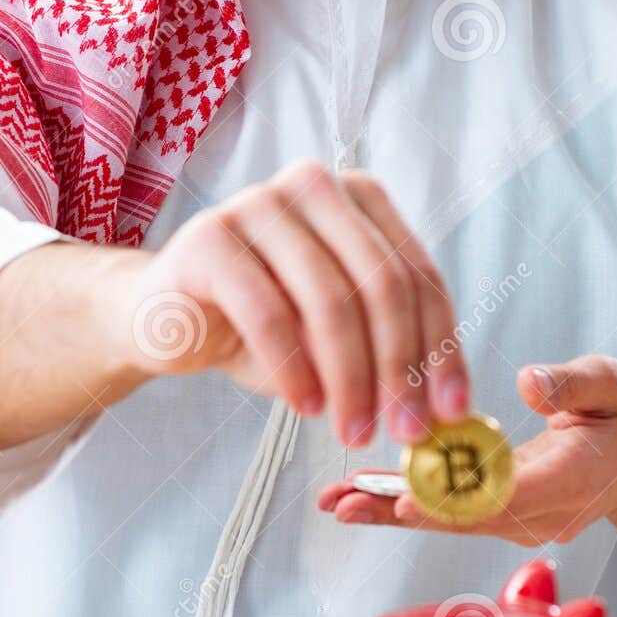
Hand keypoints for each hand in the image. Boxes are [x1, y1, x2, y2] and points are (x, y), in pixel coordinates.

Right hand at [106, 157, 469, 447]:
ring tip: (353, 429)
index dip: (442, 348)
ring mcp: (258, 203)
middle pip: (382, 283)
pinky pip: (268, 312)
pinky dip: (294, 368)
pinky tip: (306, 406)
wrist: (167, 317)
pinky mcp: (209, 237)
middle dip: (400, 367)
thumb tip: (446, 410)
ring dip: (350, 377)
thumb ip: (388, 351)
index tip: (450, 413)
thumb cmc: (262, 325)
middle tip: (404, 430)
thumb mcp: (336, 336)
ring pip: (329, 299)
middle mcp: (313, 185)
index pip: (419, 275)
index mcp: (359, 197)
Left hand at [319, 354, 616, 539]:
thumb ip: (575, 383)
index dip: (456, 503)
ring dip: (390, 510)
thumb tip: (531, 383)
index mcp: (576, 481)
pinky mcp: (500, 511)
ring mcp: (520, 519)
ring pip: (448, 519)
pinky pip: (448, 510)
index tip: (411, 501)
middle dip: (402, 511)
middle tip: (346, 504)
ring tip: (336, 501)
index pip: (510, 499)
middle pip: (464, 518)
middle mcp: (544, 513)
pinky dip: (404, 502)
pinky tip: (361, 496)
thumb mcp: (614, 384)